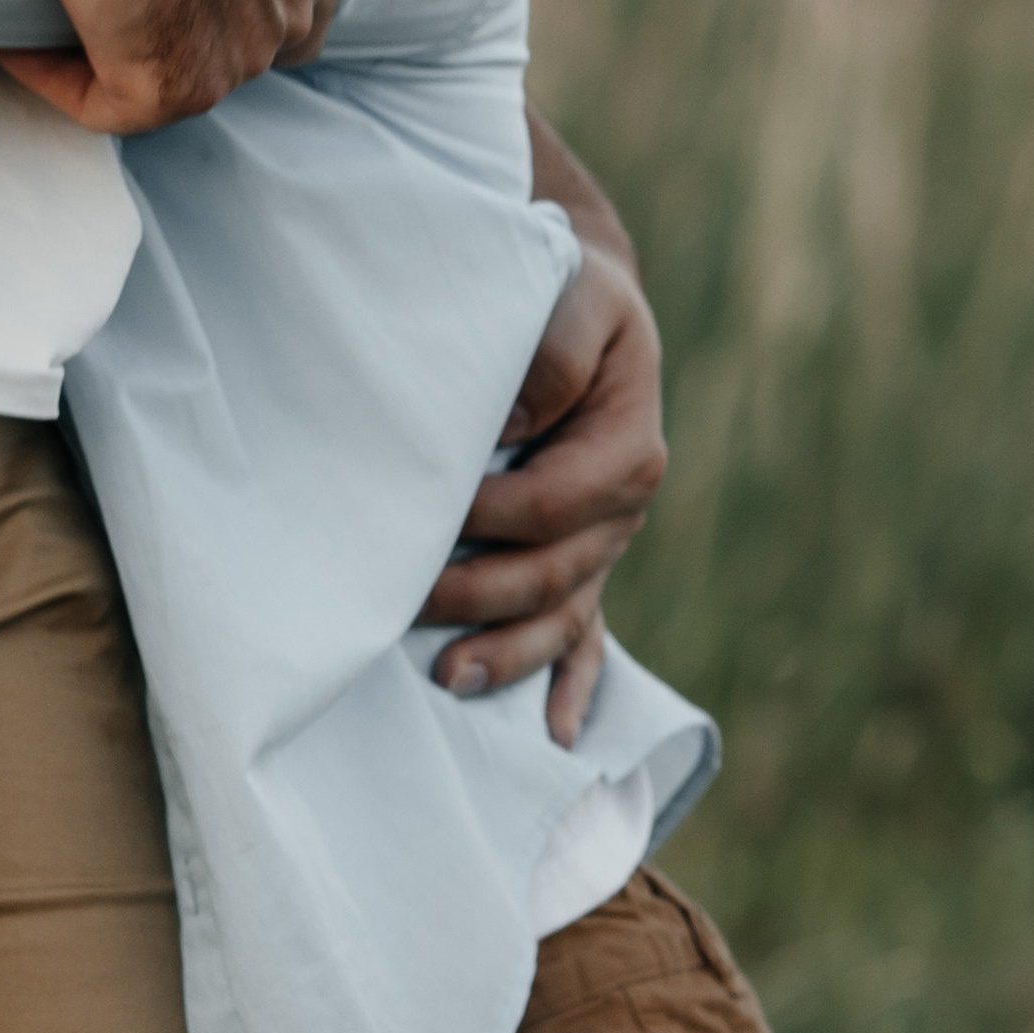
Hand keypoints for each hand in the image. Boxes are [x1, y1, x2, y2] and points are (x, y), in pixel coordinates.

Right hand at [0, 0, 340, 136]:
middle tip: (100, 1)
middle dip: (175, 35)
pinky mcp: (170, 87)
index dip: (245, 16)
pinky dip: (50, 75)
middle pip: (235, 55)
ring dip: (108, 54)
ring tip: (44, 17)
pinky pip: (100, 105)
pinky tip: (11, 42)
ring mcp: (234, 61)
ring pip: (165, 82)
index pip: (299, 17)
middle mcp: (287, 15)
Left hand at [422, 234, 667, 744]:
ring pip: (563, 616)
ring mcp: (603, 545)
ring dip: (510, 654)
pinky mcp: (582, 559)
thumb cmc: (572, 296)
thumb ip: (554, 356)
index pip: (550, 506)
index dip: (488, 517)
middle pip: (550, 574)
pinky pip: (587, 634)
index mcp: (627, 452)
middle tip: (406, 607)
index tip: (428, 511)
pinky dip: (574, 684)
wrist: (587, 303)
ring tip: (451, 680)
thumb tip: (510, 426)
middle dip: (478, 598)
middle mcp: (622, 511)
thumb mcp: (578, 298)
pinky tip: (558, 736)